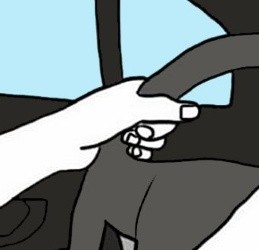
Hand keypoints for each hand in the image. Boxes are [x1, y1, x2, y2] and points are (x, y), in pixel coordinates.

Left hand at [43, 78, 198, 169]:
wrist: (66, 143)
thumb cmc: (90, 119)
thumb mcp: (133, 110)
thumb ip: (165, 109)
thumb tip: (192, 110)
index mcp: (137, 89)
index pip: (169, 100)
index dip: (166, 114)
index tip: (152, 119)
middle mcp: (134, 104)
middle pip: (165, 121)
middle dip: (154, 131)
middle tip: (135, 130)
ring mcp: (129, 123)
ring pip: (156, 137)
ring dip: (145, 143)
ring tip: (127, 139)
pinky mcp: (124, 141)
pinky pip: (145, 148)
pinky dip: (140, 151)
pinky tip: (130, 150)